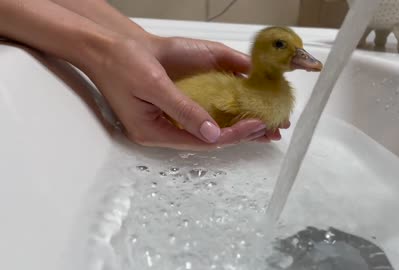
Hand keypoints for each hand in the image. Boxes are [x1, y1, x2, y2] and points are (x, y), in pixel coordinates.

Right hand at [83, 36, 276, 149]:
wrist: (109, 45)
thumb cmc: (122, 62)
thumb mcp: (153, 84)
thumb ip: (182, 109)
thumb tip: (212, 133)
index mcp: (153, 132)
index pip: (201, 141)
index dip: (232, 135)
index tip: (256, 125)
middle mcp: (163, 129)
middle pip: (208, 138)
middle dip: (240, 134)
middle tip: (269, 130)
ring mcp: (168, 119)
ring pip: (209, 128)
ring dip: (235, 125)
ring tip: (263, 125)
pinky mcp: (173, 106)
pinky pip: (203, 114)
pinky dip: (224, 113)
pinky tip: (241, 111)